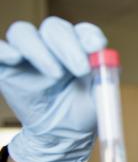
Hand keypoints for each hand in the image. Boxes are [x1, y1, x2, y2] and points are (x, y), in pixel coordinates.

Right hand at [0, 17, 105, 161]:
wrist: (61, 134)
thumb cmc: (82, 110)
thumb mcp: (99, 97)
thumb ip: (103, 77)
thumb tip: (103, 59)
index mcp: (80, 48)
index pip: (83, 31)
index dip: (89, 36)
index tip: (96, 48)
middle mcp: (53, 45)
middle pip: (54, 28)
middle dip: (68, 45)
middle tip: (80, 69)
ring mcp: (28, 54)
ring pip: (24, 32)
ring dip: (39, 50)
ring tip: (56, 75)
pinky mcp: (7, 67)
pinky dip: (4, 50)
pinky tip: (14, 58)